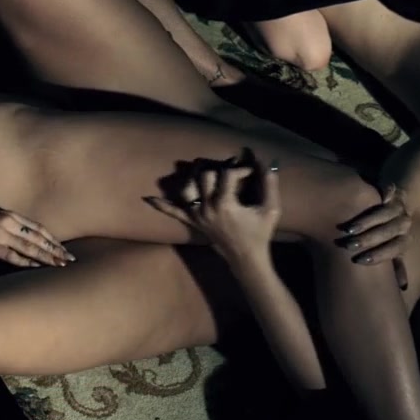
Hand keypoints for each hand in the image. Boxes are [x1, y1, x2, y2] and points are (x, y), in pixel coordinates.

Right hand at [0, 206, 73, 267]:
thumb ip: (9, 223)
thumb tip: (24, 235)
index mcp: (10, 214)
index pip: (38, 228)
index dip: (53, 239)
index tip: (65, 248)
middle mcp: (8, 222)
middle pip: (38, 237)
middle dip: (55, 249)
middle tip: (70, 259)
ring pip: (29, 247)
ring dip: (45, 257)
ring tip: (59, 265)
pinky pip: (12, 256)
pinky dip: (26, 262)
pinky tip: (36, 267)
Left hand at [146, 152, 280, 264]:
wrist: (246, 258)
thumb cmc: (259, 233)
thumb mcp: (270, 209)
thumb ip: (269, 184)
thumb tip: (265, 162)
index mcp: (225, 203)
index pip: (228, 174)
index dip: (240, 168)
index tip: (250, 171)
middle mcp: (207, 207)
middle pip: (205, 176)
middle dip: (217, 167)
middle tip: (228, 168)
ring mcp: (197, 215)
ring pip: (187, 188)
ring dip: (192, 175)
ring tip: (200, 166)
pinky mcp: (193, 222)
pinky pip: (173, 213)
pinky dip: (161, 205)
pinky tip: (148, 198)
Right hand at [338, 182, 411, 289]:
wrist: (401, 198)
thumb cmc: (389, 229)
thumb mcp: (393, 246)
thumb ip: (394, 263)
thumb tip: (402, 290)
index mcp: (404, 239)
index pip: (395, 250)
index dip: (380, 256)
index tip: (361, 261)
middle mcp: (404, 224)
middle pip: (388, 233)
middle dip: (369, 240)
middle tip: (349, 245)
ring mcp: (399, 207)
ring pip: (385, 214)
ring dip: (367, 222)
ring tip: (348, 229)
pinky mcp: (393, 192)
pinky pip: (386, 194)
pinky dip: (378, 198)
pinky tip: (364, 202)